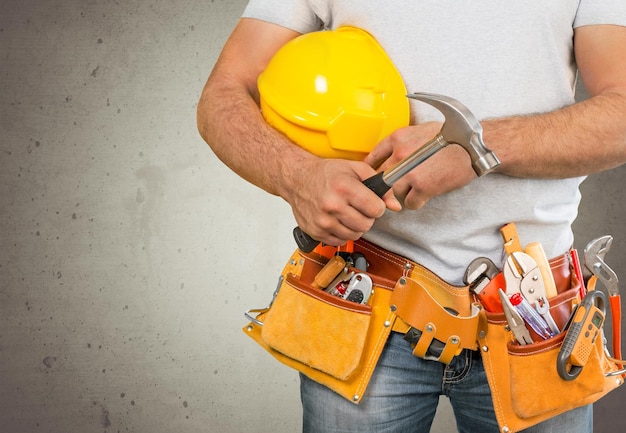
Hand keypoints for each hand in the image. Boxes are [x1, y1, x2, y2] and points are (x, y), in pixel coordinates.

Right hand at [286, 157, 401, 246]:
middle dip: (367, 217)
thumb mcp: (355, 169)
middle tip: (358, 207)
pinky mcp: (316, 232)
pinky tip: (337, 220)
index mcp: (344, 188)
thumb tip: (394, 205)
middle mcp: (332, 206)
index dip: (376, 206)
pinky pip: (340, 241)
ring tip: (347, 213)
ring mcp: (323, 221)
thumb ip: (379, 185)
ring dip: (355, 226)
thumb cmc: (325, 173)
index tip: (371, 202)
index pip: (376, 209)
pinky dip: (342, 233)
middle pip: (366, 224)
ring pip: (355, 235)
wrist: (297, 179)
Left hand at [364, 122, 476, 208]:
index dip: (372, 169)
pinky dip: (416, 202)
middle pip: (381, 178)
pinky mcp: (422, 187)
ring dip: (403, 194)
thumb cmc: (454, 136)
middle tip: (399, 185)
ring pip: (393, 192)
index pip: (373, 157)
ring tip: (417, 188)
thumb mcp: (422, 130)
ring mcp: (409, 171)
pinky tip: (425, 194)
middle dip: (389, 184)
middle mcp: (400, 154)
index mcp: (398, 138)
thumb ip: (404, 142)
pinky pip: (409, 203)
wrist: (475, 147)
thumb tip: (390, 156)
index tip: (374, 176)